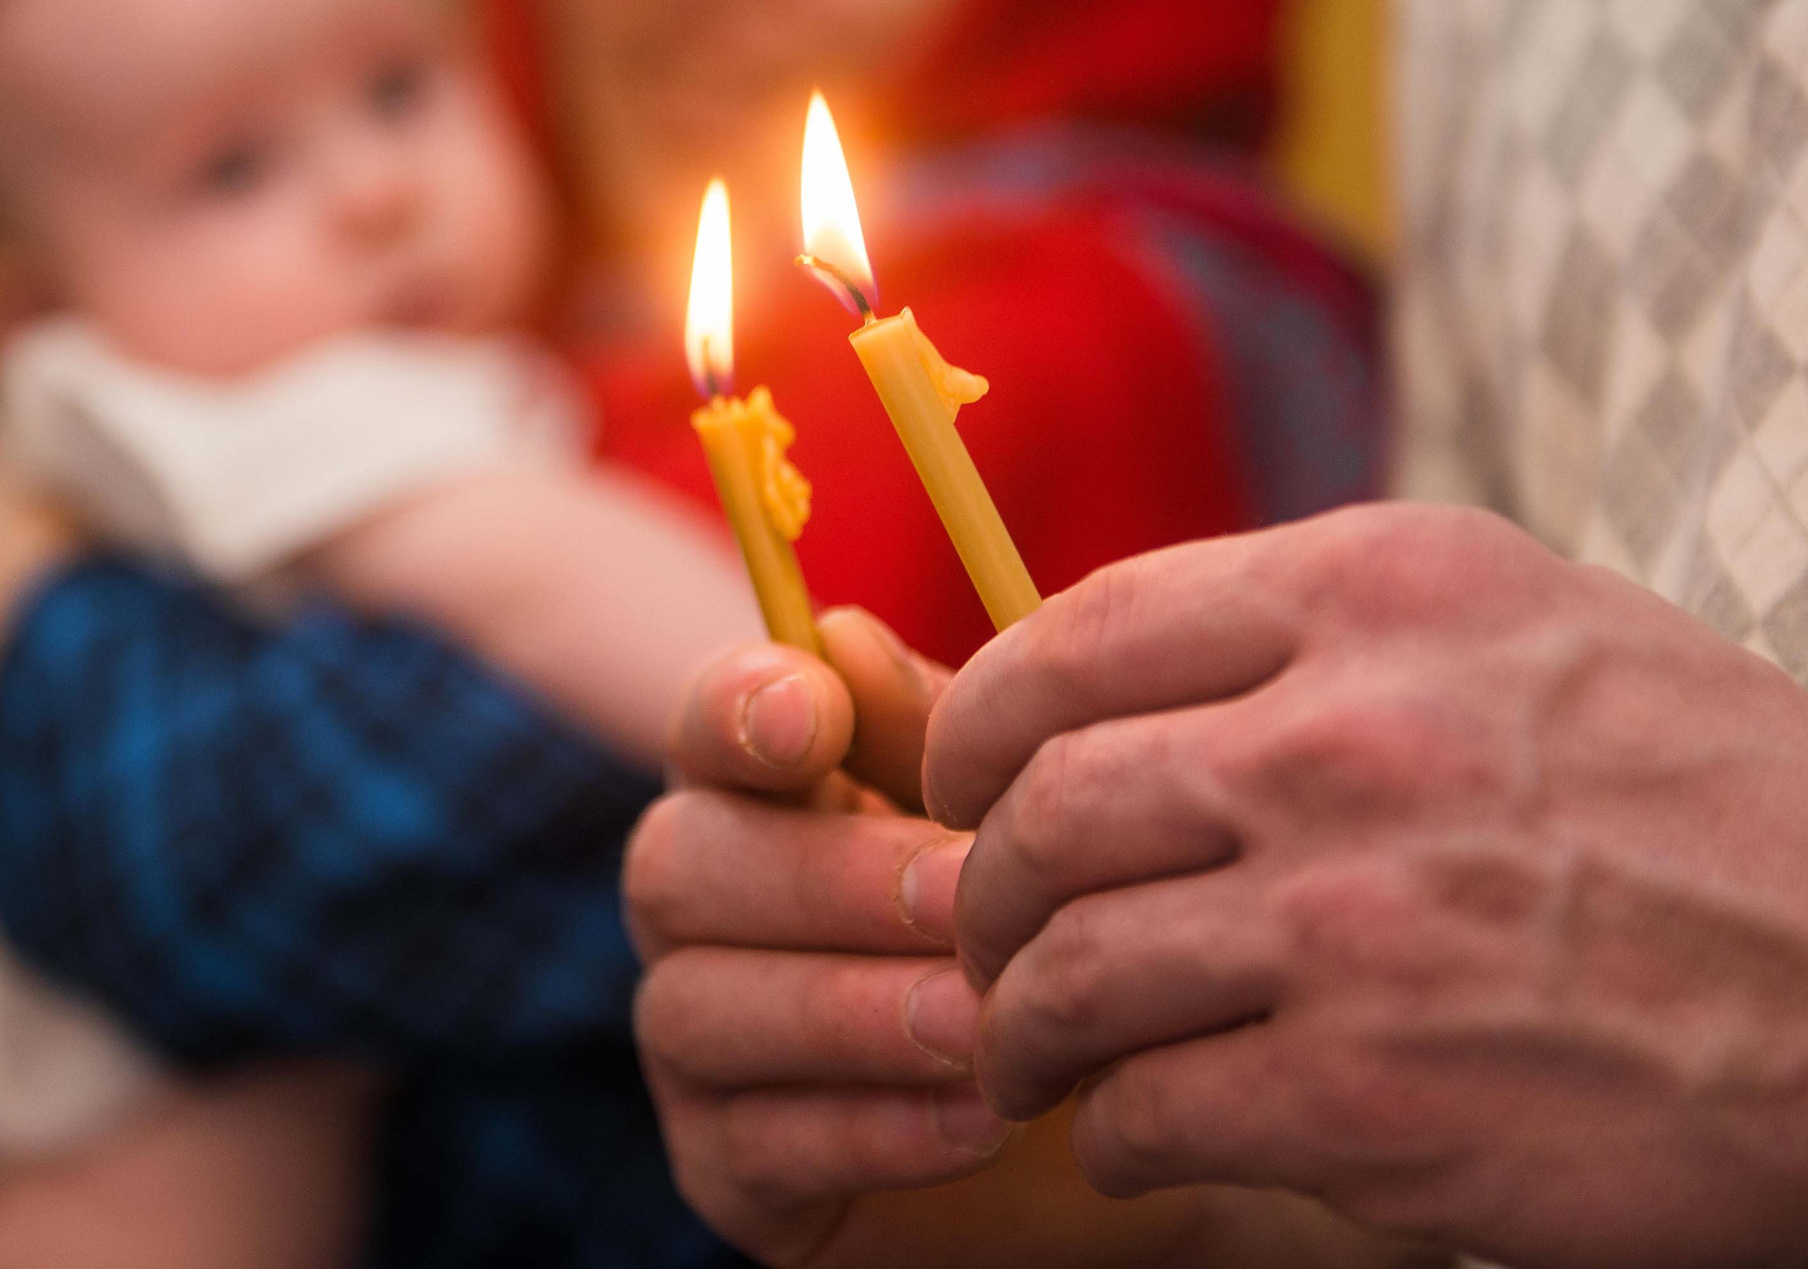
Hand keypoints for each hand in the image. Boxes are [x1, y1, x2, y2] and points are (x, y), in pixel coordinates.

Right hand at [627, 610, 1432, 1268]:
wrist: (1128, 1112)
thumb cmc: (1065, 922)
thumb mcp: (1027, 818)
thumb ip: (939, 737)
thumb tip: (845, 638)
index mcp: (762, 784)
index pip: (702, 722)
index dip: (737, 710)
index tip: (817, 719)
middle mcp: (697, 900)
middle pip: (679, 862)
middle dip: (828, 879)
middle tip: (965, 899)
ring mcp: (695, 1037)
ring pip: (698, 1006)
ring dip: (848, 1012)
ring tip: (983, 1027)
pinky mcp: (724, 1169)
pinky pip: (754, 1146)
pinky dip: (868, 1128)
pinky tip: (977, 1122)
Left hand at [929, 503, 1807, 1268]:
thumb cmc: (1711, 805)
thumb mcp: (1526, 630)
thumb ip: (1321, 630)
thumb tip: (1110, 676)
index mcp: (1381, 592)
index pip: (1079, 634)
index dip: (979, 720)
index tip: (963, 780)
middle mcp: (1348, 736)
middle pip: (1042, 805)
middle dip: (982, 885)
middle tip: (989, 935)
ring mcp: (1353, 920)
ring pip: (1066, 966)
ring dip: (1022, 1021)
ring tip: (1034, 1048)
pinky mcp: (1372, 1097)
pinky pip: (1146, 1111)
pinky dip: (1118, 1132)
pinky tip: (1145, 1133)